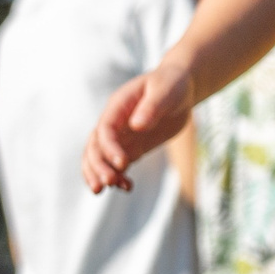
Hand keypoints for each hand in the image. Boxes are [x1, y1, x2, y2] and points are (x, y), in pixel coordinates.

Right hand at [83, 63, 194, 193]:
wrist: (180, 90)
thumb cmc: (172, 84)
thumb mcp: (165, 91)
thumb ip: (152, 106)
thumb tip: (137, 126)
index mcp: (118, 106)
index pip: (104, 130)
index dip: (109, 148)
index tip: (123, 163)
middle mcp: (113, 123)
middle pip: (95, 147)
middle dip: (98, 166)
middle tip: (108, 183)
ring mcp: (119, 137)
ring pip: (98, 158)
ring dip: (99, 174)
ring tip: (106, 189)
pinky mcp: (129, 149)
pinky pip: (116, 166)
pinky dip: (118, 178)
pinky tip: (127, 187)